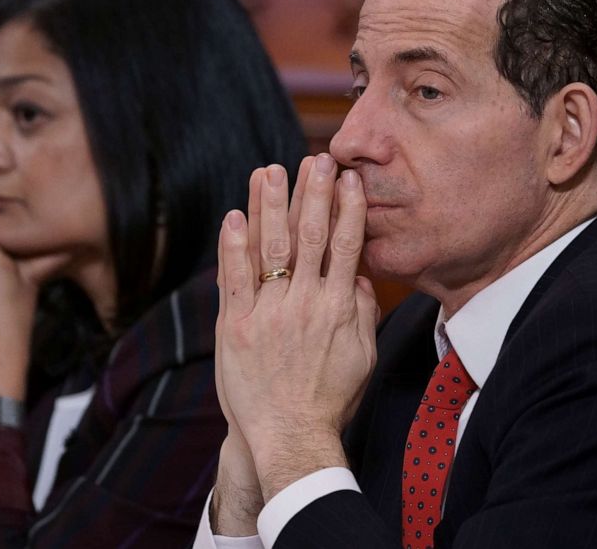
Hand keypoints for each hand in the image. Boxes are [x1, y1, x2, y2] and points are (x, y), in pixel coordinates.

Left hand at [216, 154, 378, 499]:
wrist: (290, 437)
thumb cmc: (331, 399)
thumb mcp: (363, 356)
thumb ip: (364, 311)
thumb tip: (360, 273)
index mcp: (339, 308)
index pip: (345, 247)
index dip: (348, 209)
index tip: (350, 179)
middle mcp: (305, 304)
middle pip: (310, 237)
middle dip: (313, 194)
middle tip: (316, 159)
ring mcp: (268, 313)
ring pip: (271, 249)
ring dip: (271, 206)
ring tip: (270, 170)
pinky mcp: (235, 326)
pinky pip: (233, 279)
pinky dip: (232, 246)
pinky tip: (233, 216)